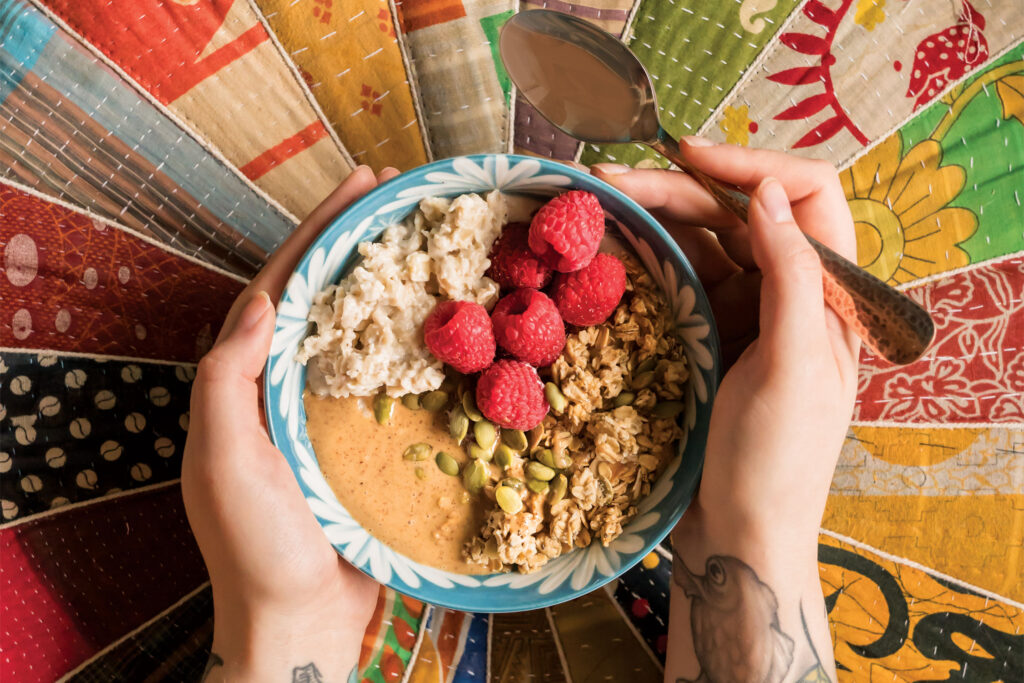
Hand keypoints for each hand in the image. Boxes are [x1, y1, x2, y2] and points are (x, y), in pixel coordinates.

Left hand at [182, 166, 398, 680]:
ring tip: (429, 241)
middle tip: (402, 195)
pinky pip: (390, 378)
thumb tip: (265, 298)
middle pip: (323, 296)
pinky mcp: (364, 441)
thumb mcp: (224, 462)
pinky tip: (449, 325)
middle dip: (357, 240)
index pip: (282, 286)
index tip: (361, 184)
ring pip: (359, 330)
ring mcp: (327, 412)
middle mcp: (285, 387)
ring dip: (389, 282)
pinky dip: (416, 344)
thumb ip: (229, 380)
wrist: (301, 623)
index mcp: (247, 383)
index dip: (319, 230)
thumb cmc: (257, 549)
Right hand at [594, 140, 858, 680]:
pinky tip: (604, 248)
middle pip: (737, 213)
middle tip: (611, 182)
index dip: (753, 163)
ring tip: (595, 204)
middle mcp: (787, 293)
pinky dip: (640, 260)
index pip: (807, 196)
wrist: (738, 535)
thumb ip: (791, 275)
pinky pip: (672, 282)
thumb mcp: (794, 366)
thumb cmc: (778, 462)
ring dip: (651, 218)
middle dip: (678, 189)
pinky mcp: (702, 337)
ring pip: (699, 242)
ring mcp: (741, 314)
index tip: (690, 157)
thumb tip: (765, 193)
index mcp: (830, 294)